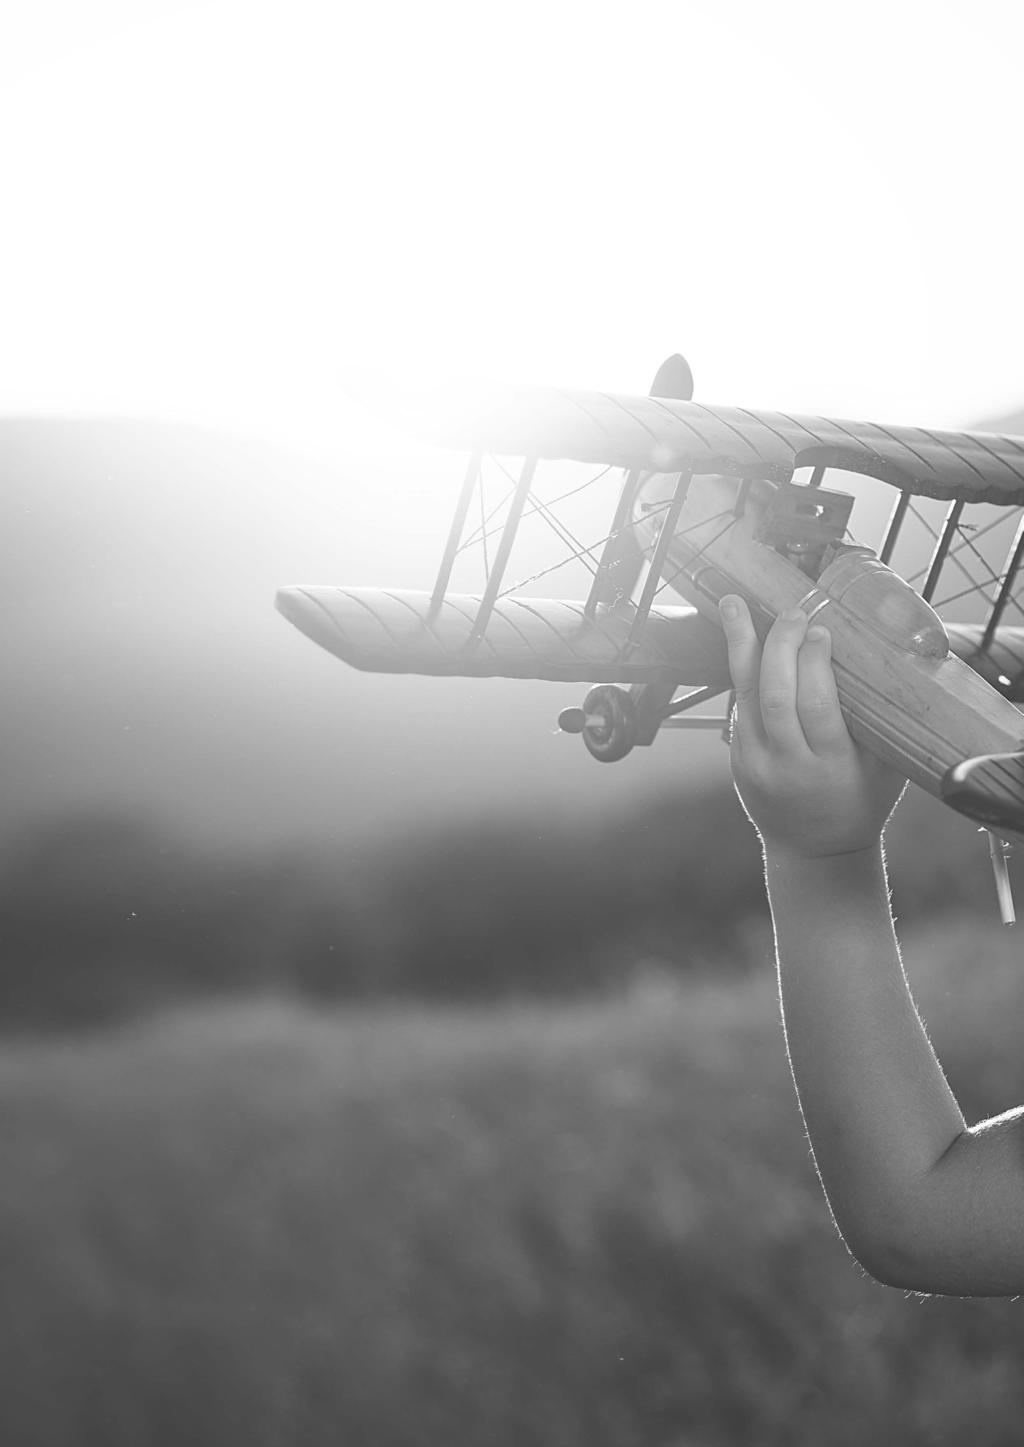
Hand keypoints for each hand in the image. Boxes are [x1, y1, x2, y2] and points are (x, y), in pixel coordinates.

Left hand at [718, 596, 905, 858]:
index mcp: (832, 766)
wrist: (816, 853)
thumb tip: (898, 658)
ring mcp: (756, 763)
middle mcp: (789, 765)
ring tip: (734, 604)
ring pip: (745, 696)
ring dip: (740, 645)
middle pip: (776, 696)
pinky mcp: (737, 759)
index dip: (814, 664)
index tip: (821, 630)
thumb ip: (883, 722)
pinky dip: (741, 670)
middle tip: (793, 613)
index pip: (816, 706)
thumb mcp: (886, 769)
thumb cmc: (861, 803)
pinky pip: (738, 706)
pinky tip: (741, 638)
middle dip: (781, 646)